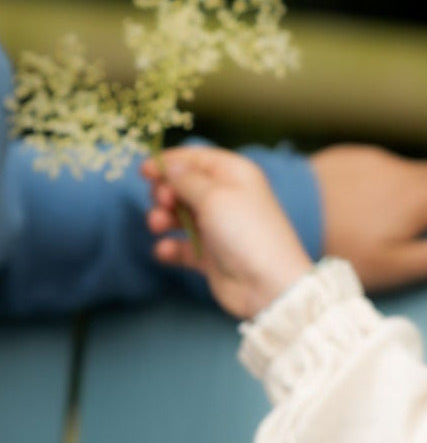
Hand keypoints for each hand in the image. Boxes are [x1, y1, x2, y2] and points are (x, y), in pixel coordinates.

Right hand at [143, 147, 314, 318]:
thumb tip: (171, 166)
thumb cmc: (245, 232)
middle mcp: (227, 198)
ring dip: (161, 218)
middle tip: (164, 203)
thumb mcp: (214, 195)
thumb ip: (186, 178)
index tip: (144, 171)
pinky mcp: (210, 255)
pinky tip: (166, 250)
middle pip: (183, 186)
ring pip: (178, 215)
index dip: (170, 162)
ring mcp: (218, 228)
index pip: (197, 158)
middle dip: (165, 192)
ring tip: (158, 225)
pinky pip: (181, 246)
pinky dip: (170, 247)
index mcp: (235, 175)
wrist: (267, 284)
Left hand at [311, 145, 426, 291]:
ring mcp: (373, 159)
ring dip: (403, 190)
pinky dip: (374, 183)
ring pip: (405, 170)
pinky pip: (375, 166)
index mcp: (421, 197)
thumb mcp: (395, 266)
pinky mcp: (347, 156)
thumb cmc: (343, 249)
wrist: (285, 213)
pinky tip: (351, 206)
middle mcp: (402, 170)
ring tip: (377, 221)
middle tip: (415, 229)